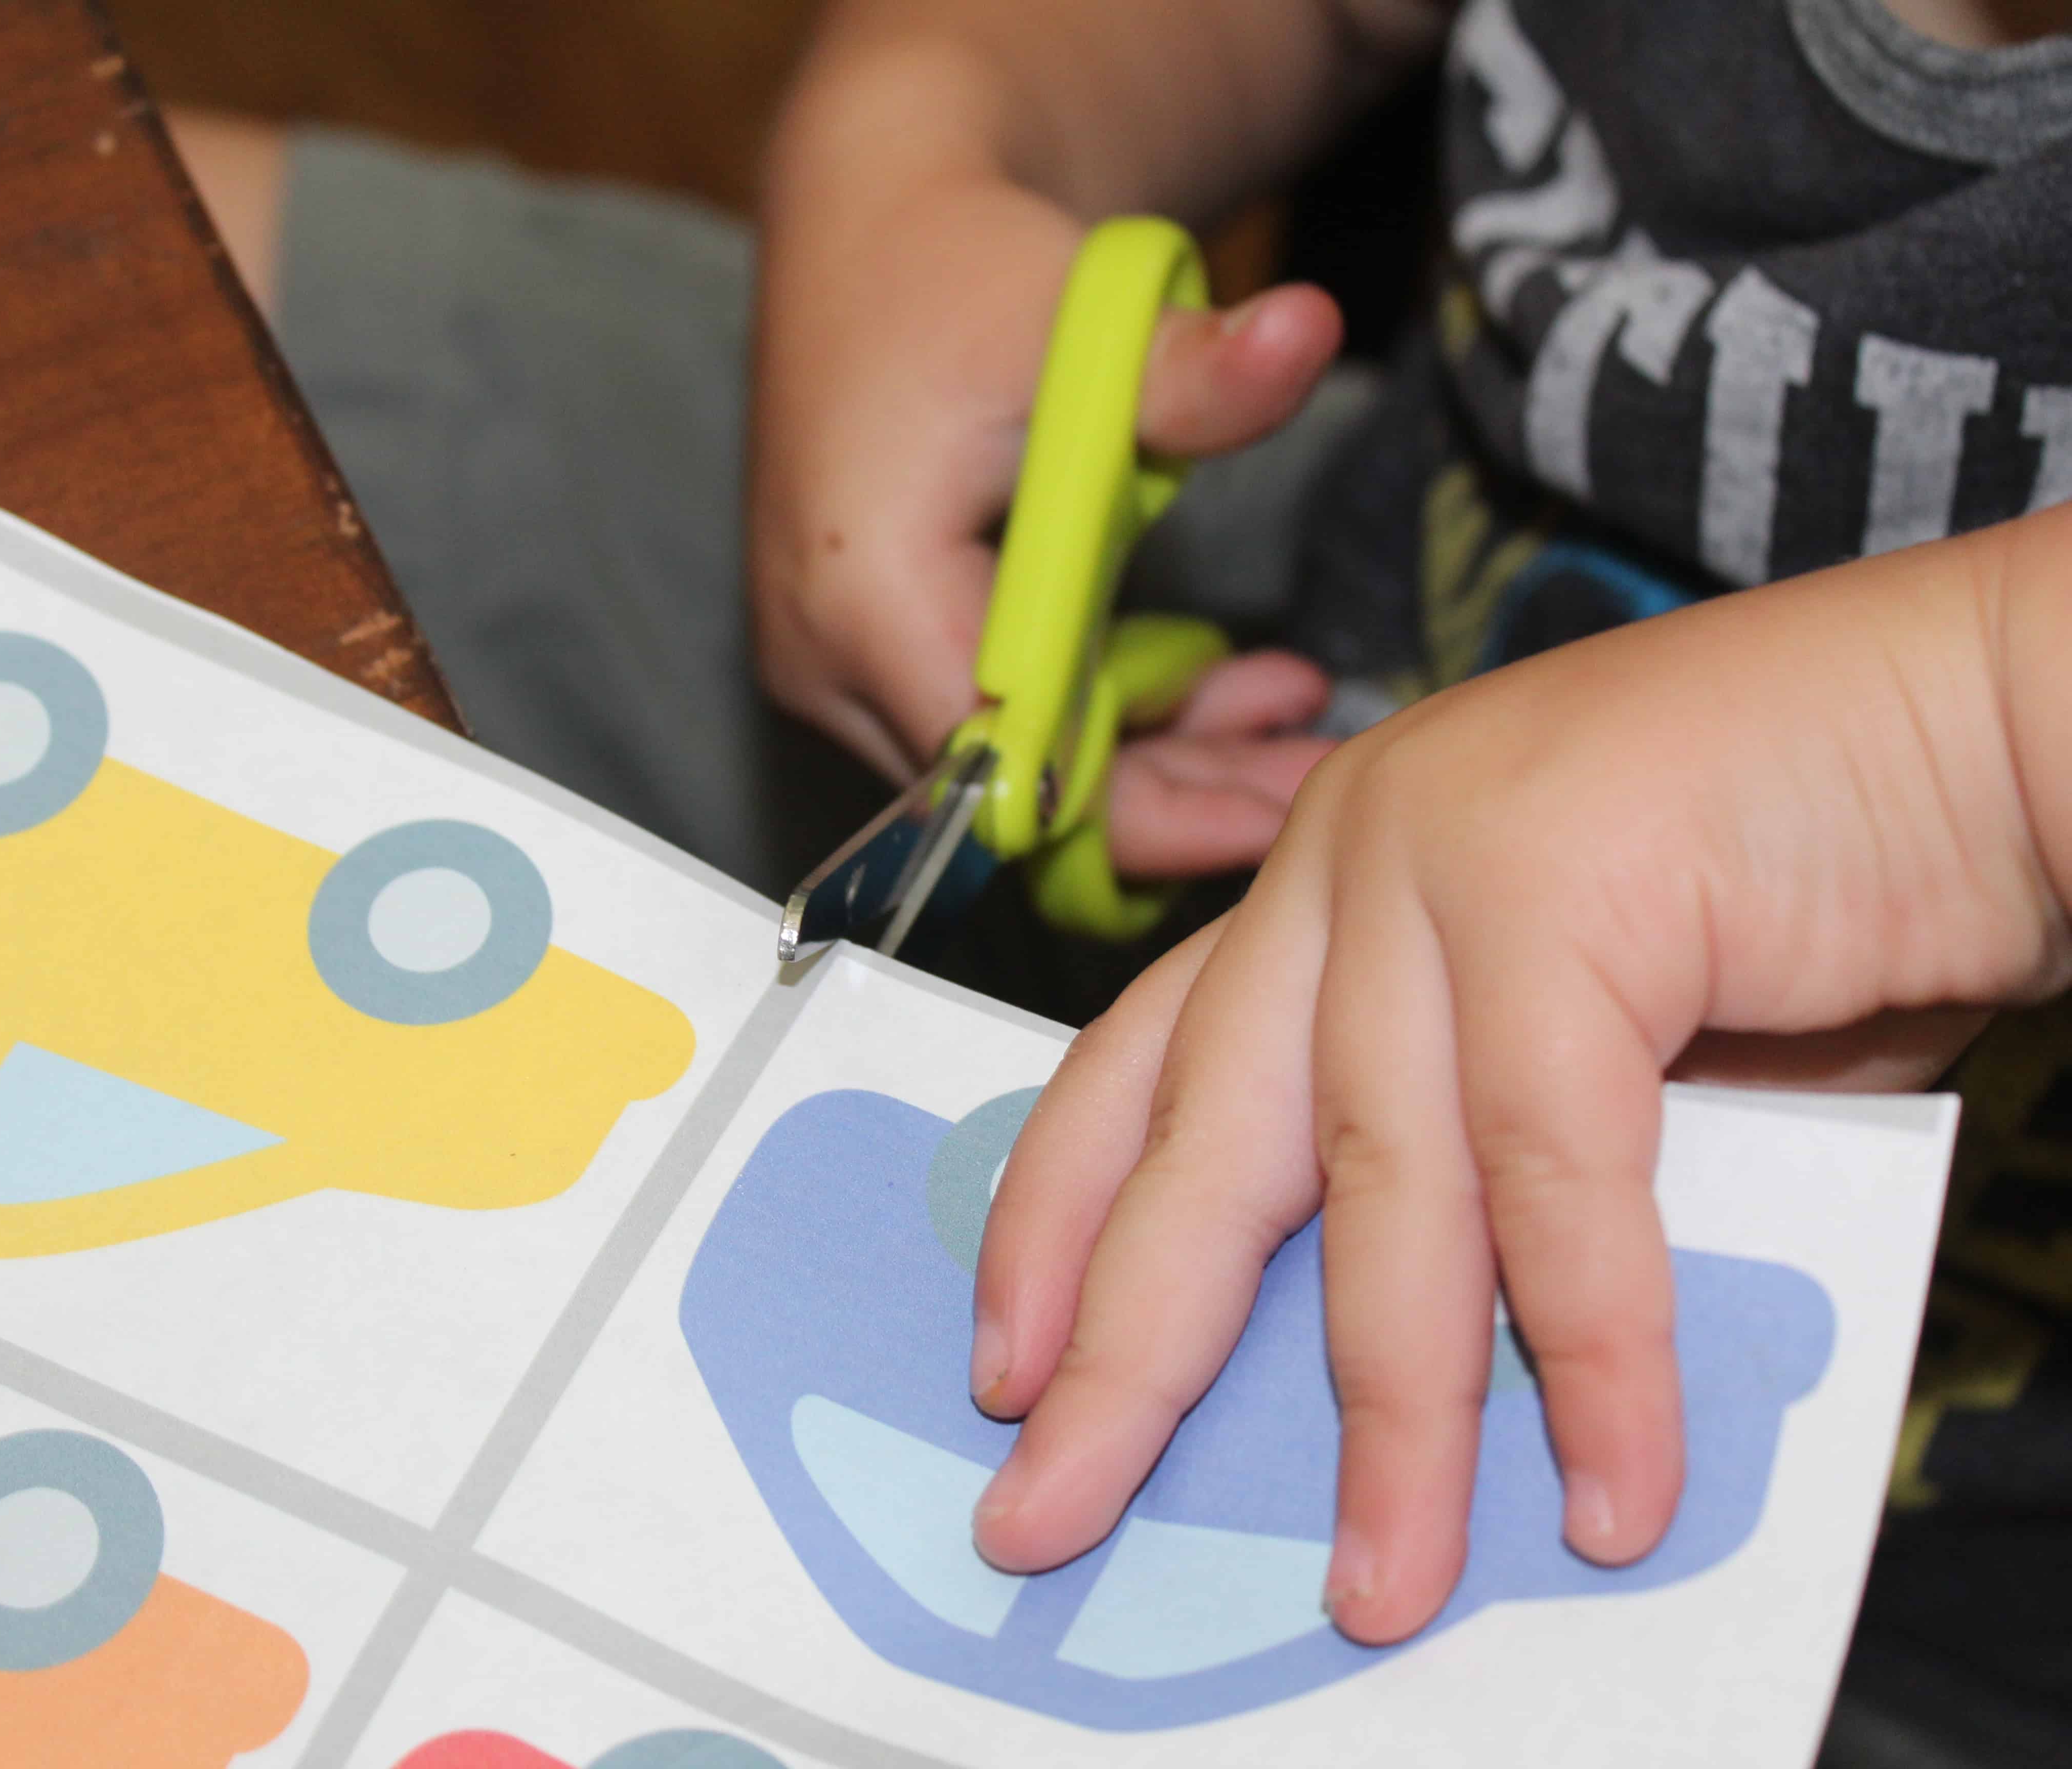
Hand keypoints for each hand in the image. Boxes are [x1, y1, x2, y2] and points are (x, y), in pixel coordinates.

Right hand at [750, 72, 1342, 873]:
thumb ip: (1193, 369)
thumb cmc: (965, 277)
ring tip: (1292, 710)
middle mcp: (827, 658)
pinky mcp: (870, 660)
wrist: (874, 239)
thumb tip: (1308, 333)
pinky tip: (1218, 679)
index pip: (1008, 769)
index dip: (1144, 811)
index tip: (1278, 816)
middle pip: (1015, 791)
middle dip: (1175, 797)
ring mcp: (838, 668)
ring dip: (1156, 754)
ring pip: (1014, 771)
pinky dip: (1106, 714)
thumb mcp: (1085, 319)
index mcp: (865, 593)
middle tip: (1315, 777)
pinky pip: (996, 727)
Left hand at [964, 510, 2071, 1642]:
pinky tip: (1611, 1488)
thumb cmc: (1811, 892)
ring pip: (1375, 1185)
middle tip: (1050, 1515)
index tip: (1003, 1367)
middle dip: (1127, 1353)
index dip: (1054, 1224)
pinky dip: (1594, 1349)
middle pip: (1200, 1143)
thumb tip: (1407, 1366)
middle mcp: (1347, 859)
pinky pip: (1550, 1174)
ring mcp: (1439, 859)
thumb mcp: (1593, 1046)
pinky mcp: (1556, 890)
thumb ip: (1484, 1167)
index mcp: (1327, 880)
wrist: (1992, 723)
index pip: (1140, 1063)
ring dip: (1393, 1416)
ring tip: (1384, 1585)